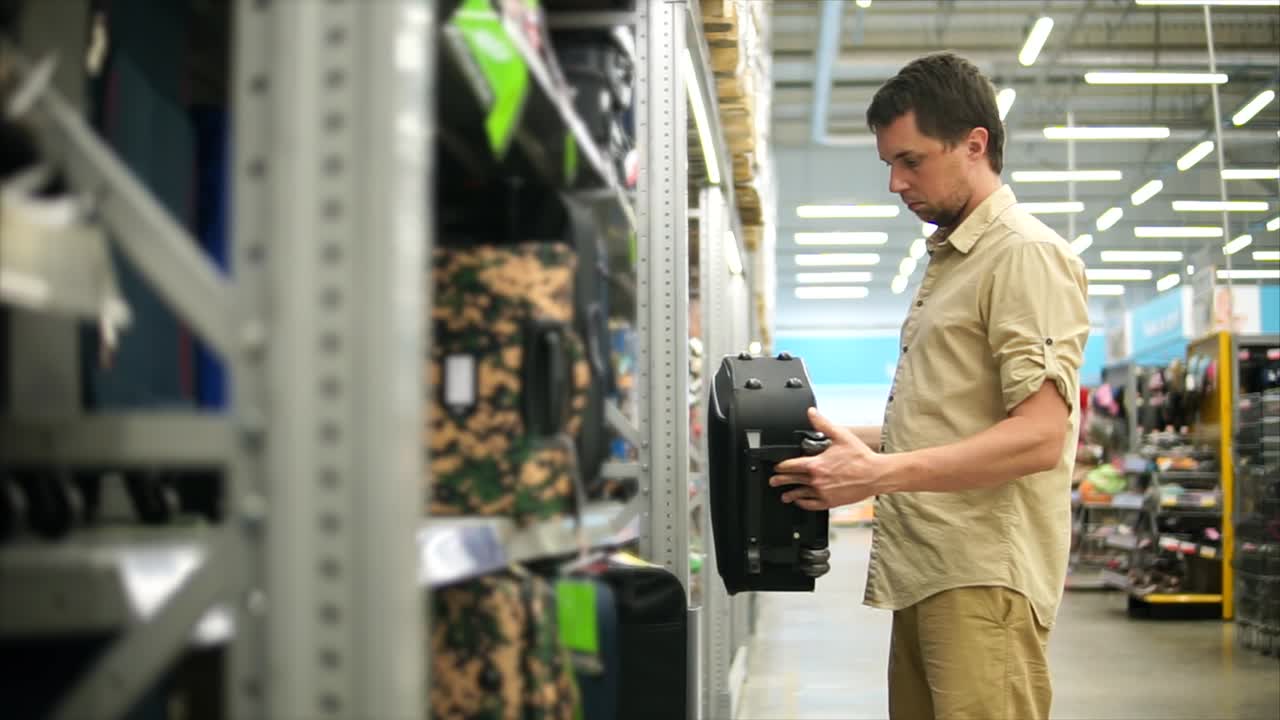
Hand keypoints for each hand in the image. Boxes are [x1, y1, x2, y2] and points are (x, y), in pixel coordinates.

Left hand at [769, 408, 892, 510]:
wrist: (876, 474)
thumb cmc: (861, 457)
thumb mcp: (841, 436)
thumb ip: (823, 424)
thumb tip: (811, 413)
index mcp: (816, 465)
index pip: (789, 466)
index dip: (780, 466)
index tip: (776, 466)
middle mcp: (816, 481)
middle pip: (791, 480)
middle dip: (780, 480)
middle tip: (773, 481)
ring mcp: (823, 493)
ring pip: (800, 494)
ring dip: (790, 494)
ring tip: (784, 496)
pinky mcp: (830, 502)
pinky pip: (812, 505)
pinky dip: (804, 504)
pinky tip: (801, 502)